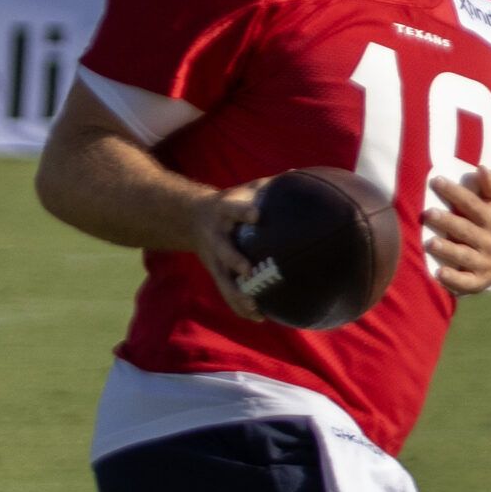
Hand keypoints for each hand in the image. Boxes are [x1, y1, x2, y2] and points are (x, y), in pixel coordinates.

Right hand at [192, 183, 264, 319]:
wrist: (192, 217)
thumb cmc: (231, 202)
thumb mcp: (245, 190)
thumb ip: (269, 185)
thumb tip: (299, 174)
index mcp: (223, 212)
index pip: (232, 210)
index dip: (243, 213)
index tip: (257, 215)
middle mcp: (216, 237)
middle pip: (223, 251)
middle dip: (234, 261)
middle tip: (247, 270)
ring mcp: (214, 258)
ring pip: (223, 280)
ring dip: (238, 295)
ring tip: (256, 308)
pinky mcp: (216, 273)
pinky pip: (226, 293)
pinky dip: (241, 307)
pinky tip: (261, 317)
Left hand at [424, 167, 490, 295]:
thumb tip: (482, 168)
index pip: (473, 205)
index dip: (456, 192)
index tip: (436, 180)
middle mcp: (490, 242)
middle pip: (467, 230)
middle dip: (448, 222)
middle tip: (428, 213)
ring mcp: (484, 262)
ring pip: (464, 255)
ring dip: (448, 249)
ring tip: (430, 243)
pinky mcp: (477, 281)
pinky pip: (465, 281)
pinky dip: (453, 278)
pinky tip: (439, 273)